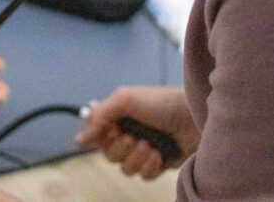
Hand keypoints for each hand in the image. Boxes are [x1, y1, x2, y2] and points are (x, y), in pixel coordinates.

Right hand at [75, 85, 198, 179]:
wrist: (195, 118)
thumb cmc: (161, 103)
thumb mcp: (125, 99)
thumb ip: (99, 116)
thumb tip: (79, 140)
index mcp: (116, 118)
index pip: (95, 135)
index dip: (98, 137)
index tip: (109, 132)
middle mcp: (126, 135)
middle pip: (108, 155)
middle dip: (120, 148)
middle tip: (133, 137)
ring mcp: (141, 152)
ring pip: (124, 168)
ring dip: (136, 157)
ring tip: (149, 145)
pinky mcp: (157, 166)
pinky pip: (143, 176)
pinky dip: (149, 166)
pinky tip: (158, 154)